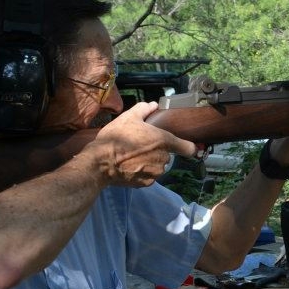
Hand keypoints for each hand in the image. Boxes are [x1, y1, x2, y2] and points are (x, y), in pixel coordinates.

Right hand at [79, 101, 197, 187]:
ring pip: (157, 166)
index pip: (188, 148)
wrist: (100, 163)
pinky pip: (148, 176)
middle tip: (140, 145)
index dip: (188, 147)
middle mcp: (164, 159)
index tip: (183, 146)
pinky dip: (141, 172)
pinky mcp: (146, 184)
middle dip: (157, 151)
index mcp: (163, 141)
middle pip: (167, 155)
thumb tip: (153, 105)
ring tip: (133, 156)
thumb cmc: (116, 138)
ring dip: (149, 162)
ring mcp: (155, 173)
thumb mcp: (128, 118)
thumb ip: (143, 110)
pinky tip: (129, 166)